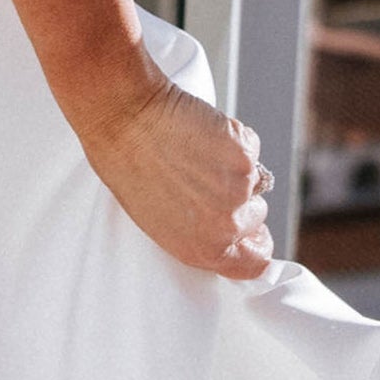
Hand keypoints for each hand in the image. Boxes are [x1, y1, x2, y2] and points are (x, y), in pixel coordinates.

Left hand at [78, 70, 273, 280]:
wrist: (123, 117)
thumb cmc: (124, 162)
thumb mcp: (155, 218)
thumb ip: (194, 231)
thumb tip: (215, 224)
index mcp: (202, 249)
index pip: (254, 262)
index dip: (252, 241)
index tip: (248, 228)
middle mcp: (225, 226)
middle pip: (256, 216)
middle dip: (238, 196)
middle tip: (204, 175)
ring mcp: (239, 190)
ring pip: (254, 177)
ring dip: (234, 164)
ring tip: (194, 150)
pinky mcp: (245, 155)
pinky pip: (249, 145)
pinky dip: (232, 136)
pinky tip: (200, 131)